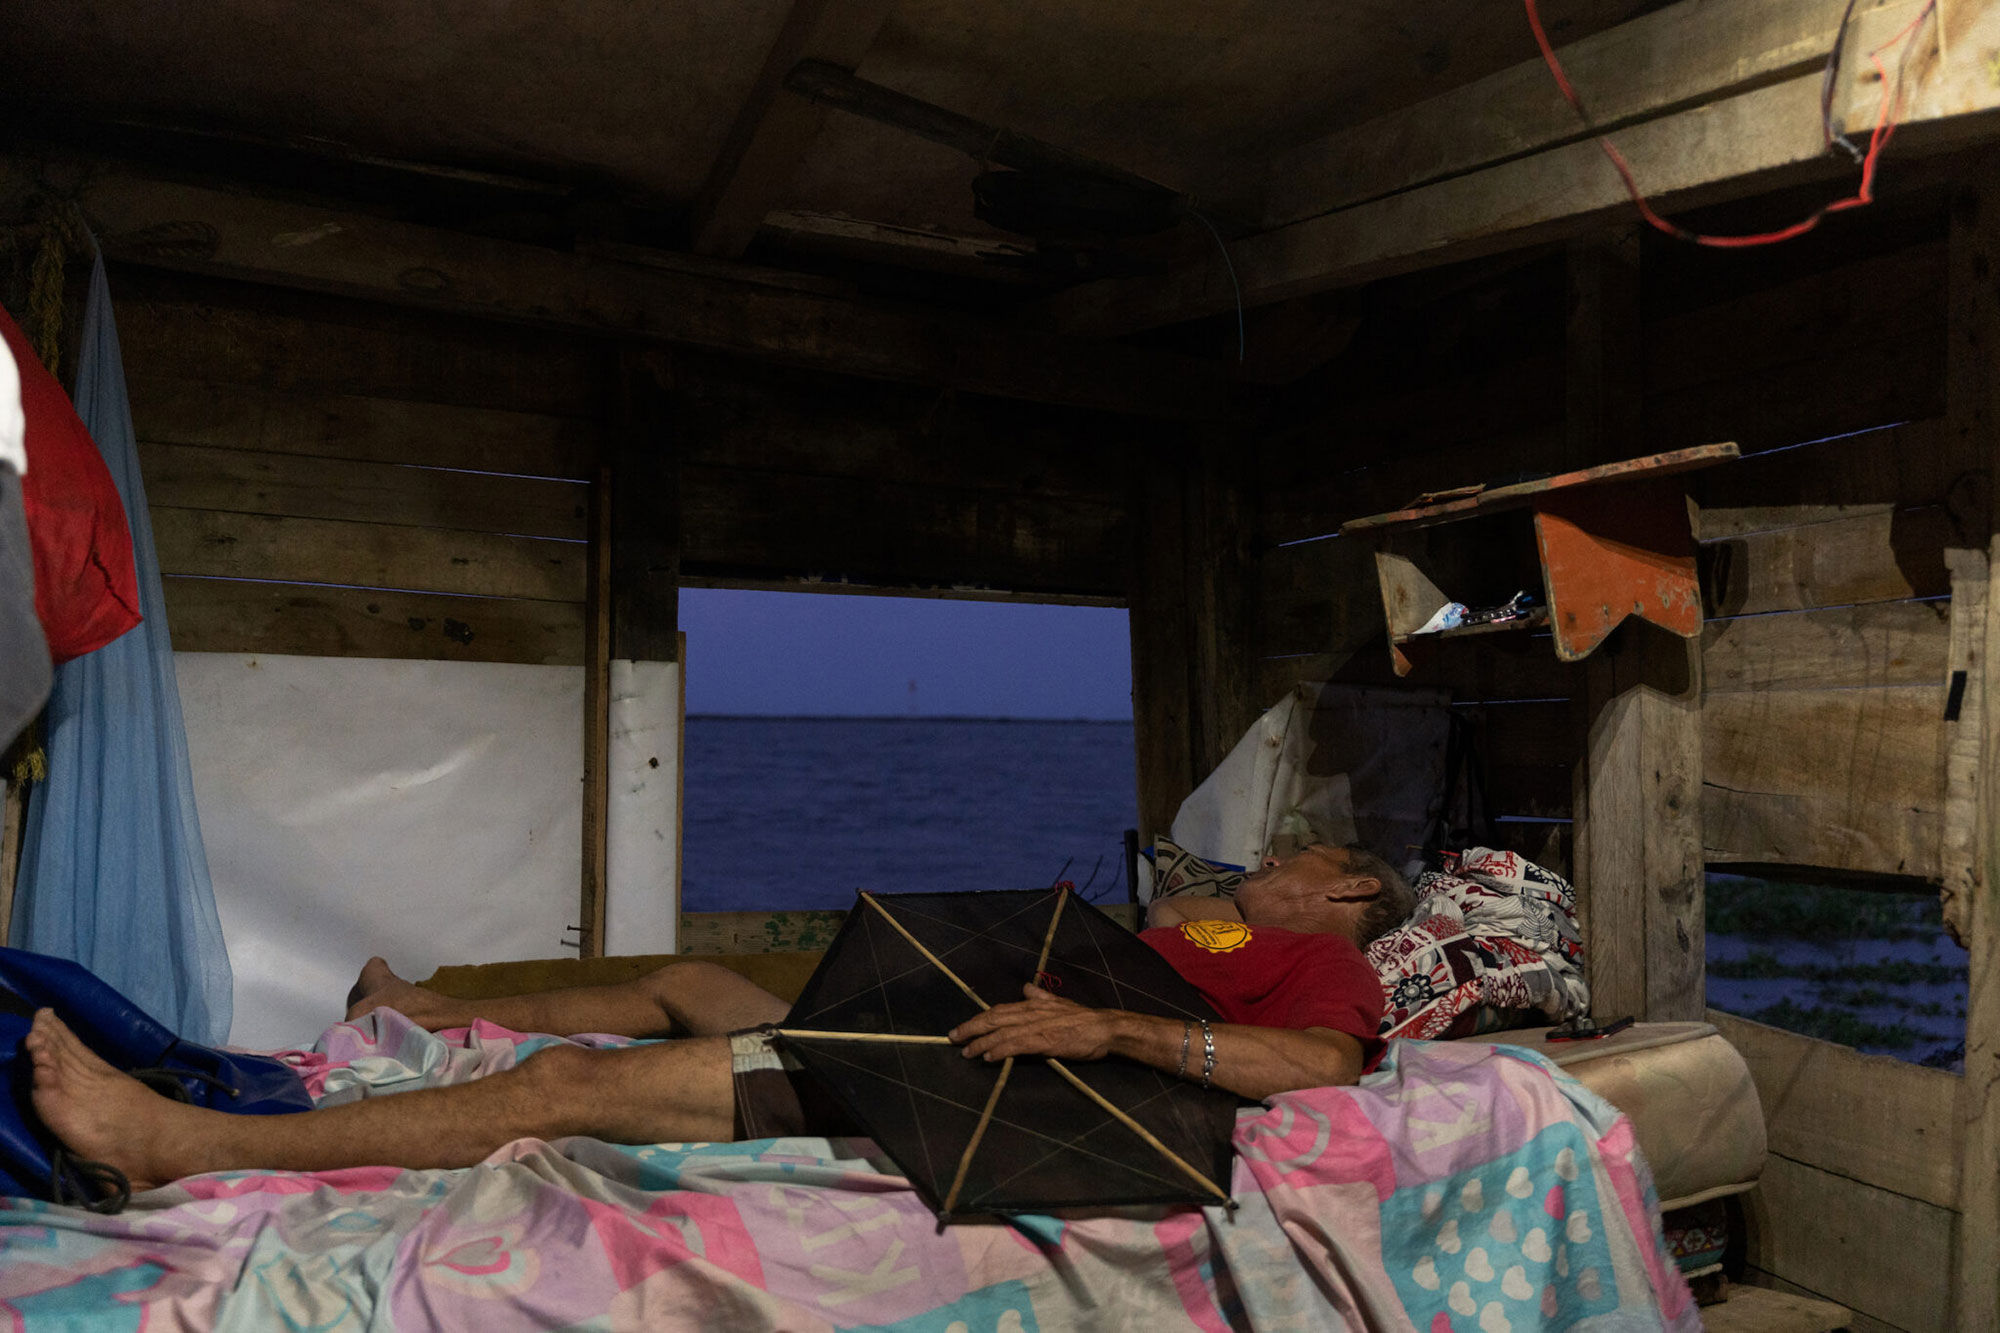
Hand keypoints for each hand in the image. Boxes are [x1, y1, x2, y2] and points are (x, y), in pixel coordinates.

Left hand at [949, 983, 1124, 1062]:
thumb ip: (1040, 996)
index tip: (963, 1027)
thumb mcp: (1059, 1001)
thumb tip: (1026, 987)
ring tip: (966, 1052)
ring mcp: (1037, 1027)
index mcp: (1032, 1004)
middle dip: (971, 1028)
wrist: (1104, 1027)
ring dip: (981, 1043)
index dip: (979, 1018)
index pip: (999, 1010)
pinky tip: (989, 1057)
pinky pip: (1017, 1045)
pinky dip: (1001, 1050)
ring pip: (1002, 1033)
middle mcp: (1030, 1013)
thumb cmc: (1083, 1018)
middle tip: (953, 1037)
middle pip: (994, 1019)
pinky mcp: (1044, 1041)